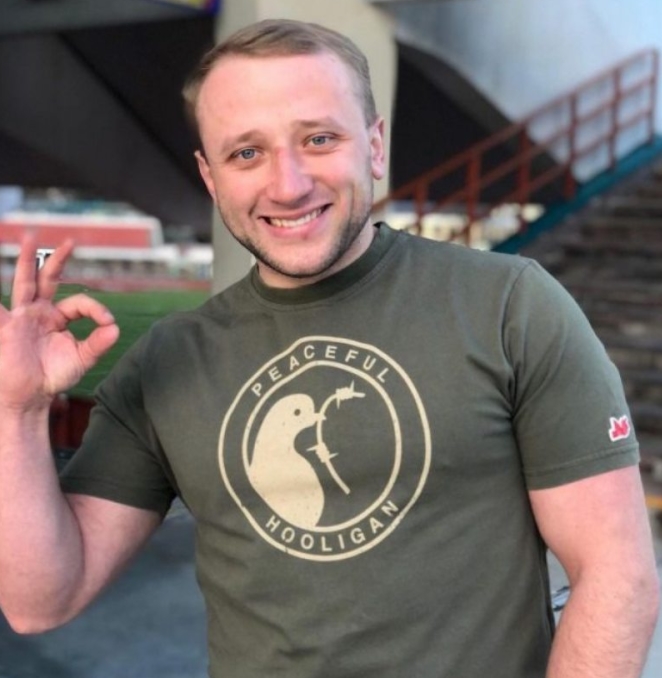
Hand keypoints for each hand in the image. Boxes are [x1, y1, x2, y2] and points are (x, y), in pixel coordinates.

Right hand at [0, 236, 119, 411]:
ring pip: (24, 283)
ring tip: (29, 237)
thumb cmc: (54, 376)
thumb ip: (98, 343)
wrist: (30, 396)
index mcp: (57, 317)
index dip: (95, 308)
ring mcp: (21, 316)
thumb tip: (116, 327)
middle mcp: (39, 312)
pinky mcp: (7, 327)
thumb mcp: (82, 359)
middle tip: (70, 242)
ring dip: (26, 261)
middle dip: (56, 260)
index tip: (107, 322)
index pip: (78, 301)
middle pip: (47, 279)